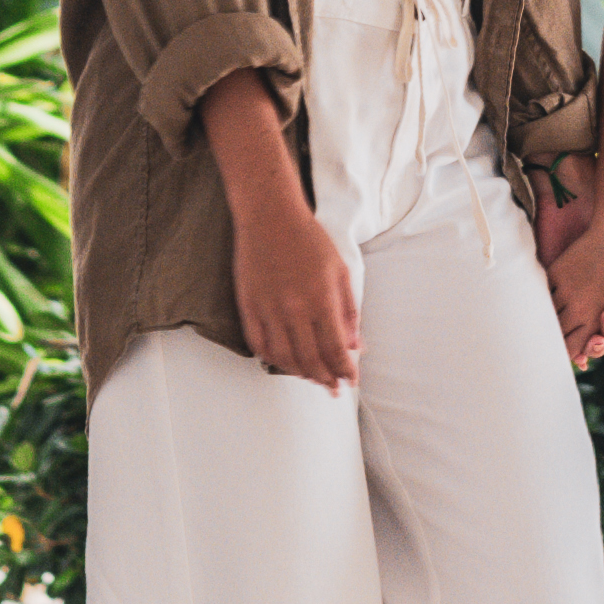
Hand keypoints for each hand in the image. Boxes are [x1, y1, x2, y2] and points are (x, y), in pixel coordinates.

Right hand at [232, 171, 361, 389]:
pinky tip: (282, 361)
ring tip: (311, 376)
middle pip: (311, 359)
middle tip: (332, 387)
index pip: (335, 349)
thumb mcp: (340, 270)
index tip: (350, 380)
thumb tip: (355, 344)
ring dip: (300, 373)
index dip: (344, 370)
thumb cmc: (308, 238)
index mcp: (321, 299)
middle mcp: (294, 309)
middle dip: (325, 378)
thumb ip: (349, 309)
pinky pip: (258, 344)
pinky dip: (271, 358)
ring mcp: (268, 309)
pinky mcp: (248, 306)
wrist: (270, 216)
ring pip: (284, 357)